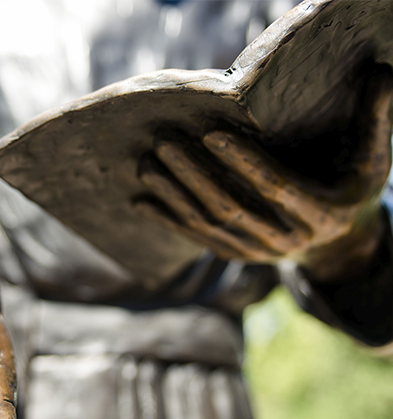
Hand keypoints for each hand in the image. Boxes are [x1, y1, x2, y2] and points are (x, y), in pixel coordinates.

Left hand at [137, 69, 392, 280]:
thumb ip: (374, 121)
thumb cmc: (349, 191)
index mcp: (319, 213)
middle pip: (232, 206)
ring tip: (146, 165)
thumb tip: (383, 70)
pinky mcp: (236, 255)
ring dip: (174, 196)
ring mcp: (257, 252)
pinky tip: (142, 201)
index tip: (211, 132)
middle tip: (164, 141)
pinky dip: (169, 221)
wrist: (334, 245)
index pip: (276, 186)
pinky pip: (199, 239)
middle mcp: (285, 239)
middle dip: (195, 174)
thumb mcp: (371, 161)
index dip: (245, 162)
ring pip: (209, 224)